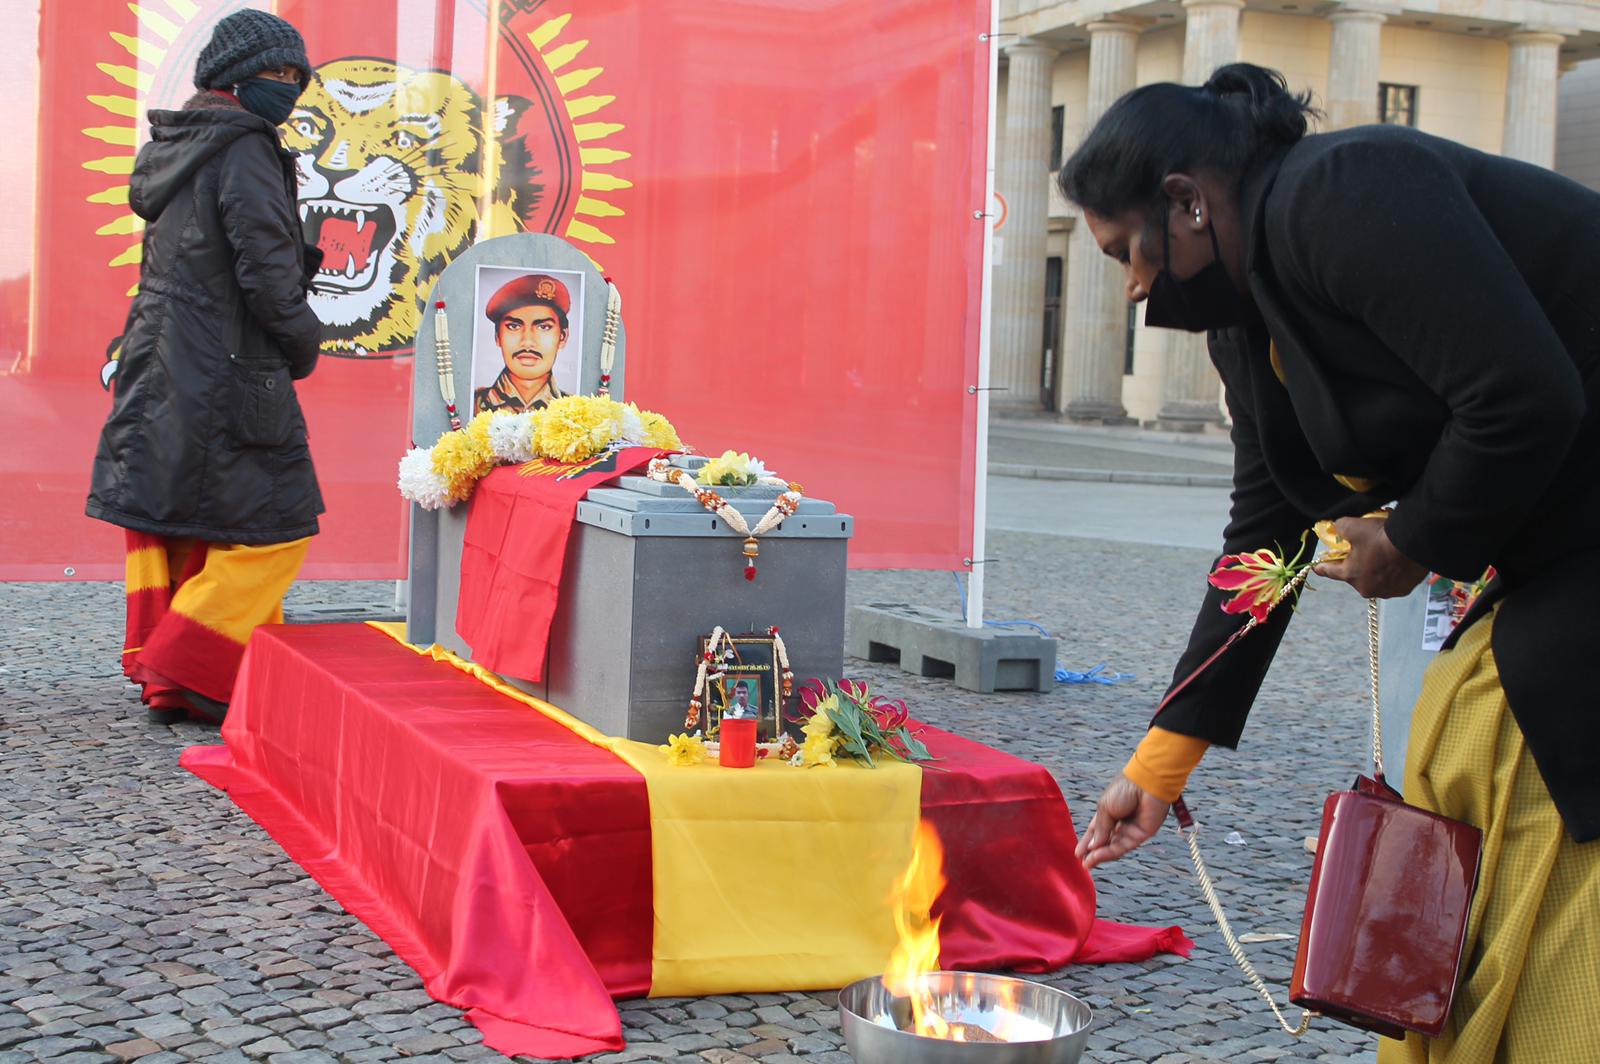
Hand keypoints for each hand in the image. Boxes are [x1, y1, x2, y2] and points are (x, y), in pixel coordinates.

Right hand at [1075, 774, 1170, 870]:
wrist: (1147, 784)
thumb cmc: (1124, 790)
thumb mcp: (1104, 808)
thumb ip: (1099, 830)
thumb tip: (1092, 848)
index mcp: (1109, 811)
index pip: (1096, 830)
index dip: (1088, 842)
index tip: (1078, 853)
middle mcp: (1120, 822)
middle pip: (1105, 841)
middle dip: (1093, 852)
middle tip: (1083, 863)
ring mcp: (1131, 829)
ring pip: (1113, 847)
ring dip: (1100, 855)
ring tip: (1087, 863)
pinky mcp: (1141, 835)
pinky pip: (1123, 847)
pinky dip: (1109, 852)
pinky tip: (1097, 855)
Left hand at [1312, 516, 1426, 598]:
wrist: (1415, 544)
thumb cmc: (1380, 537)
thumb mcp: (1354, 526)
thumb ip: (1340, 527)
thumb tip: (1337, 526)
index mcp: (1350, 575)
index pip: (1330, 571)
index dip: (1322, 567)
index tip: (1316, 568)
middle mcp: (1366, 588)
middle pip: (1355, 575)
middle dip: (1355, 564)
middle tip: (1361, 552)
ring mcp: (1386, 591)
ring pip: (1375, 579)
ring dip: (1375, 569)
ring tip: (1382, 555)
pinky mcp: (1404, 590)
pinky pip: (1393, 581)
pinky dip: (1392, 573)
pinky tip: (1397, 562)